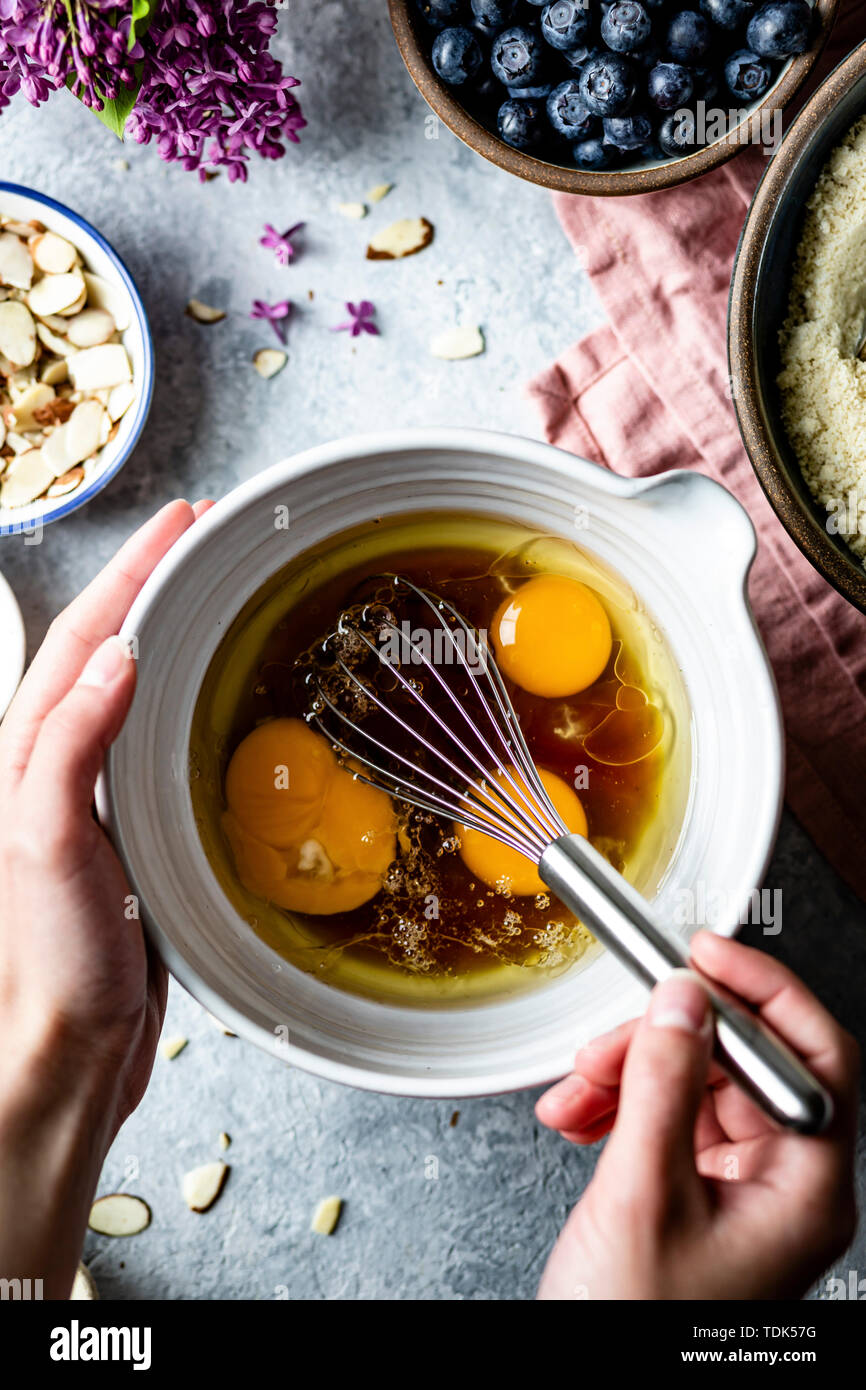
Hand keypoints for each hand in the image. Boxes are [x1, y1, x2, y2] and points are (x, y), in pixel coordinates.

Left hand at [0, 499, 210, 1295]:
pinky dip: (185, 697)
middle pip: (103, 648)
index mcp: (26, 756)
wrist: (70, 1046)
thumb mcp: (48, 843)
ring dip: (167, 631)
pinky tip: (212, 694)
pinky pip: (156, 738)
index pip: (84, 639)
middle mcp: (55, 765)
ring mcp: (93, 794)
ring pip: (129, 688)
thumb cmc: (52, 959)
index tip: (179, 526)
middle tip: (199, 538)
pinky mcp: (128, 827)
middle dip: (149, 583)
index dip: (133, 575)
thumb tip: (116, 658)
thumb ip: (72, 747)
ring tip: (208, 592)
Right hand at [535, 931, 858, 1299]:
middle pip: (741, 1069)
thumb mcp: (642, 1196)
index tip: (705, 955)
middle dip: (662, 1044)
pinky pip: (667, 1126)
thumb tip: (683, 1001)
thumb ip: (664, 1086)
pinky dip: (619, 1109)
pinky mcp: (696, 1204)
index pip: (812, 1059)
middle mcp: (784, 1189)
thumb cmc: (636, 1329)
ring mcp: (741, 1198)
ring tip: (577, 1092)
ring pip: (696, 1092)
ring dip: (627, 1076)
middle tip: (607, 1042)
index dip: (761, 994)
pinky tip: (581, 1116)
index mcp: (805, 1191)